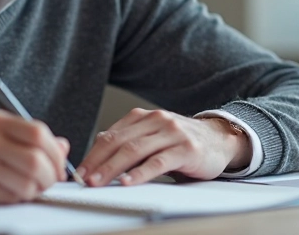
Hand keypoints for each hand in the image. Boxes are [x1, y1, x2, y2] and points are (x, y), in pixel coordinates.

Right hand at [0, 108, 69, 202]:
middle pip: (36, 158)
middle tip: (46, 183)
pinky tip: (7, 193)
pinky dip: (16, 198)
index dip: (56, 154)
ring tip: (25, 189)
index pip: (39, 133)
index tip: (59, 167)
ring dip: (33, 191)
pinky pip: (8, 195)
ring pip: (25, 181)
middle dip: (49, 177)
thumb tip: (64, 146)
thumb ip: (28, 139)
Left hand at [76, 108, 249, 186]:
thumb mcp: (152, 138)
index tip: (79, 173)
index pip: (110, 136)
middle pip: (119, 142)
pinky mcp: (186, 148)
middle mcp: (156, 120)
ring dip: (113, 168)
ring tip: (99, 182)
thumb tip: (97, 155)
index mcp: (143, 117)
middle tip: (84, 179)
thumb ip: (129, 142)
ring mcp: (171, 132)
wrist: (219, 139)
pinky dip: (140, 173)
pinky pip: (158, 161)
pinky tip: (128, 182)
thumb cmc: (181, 143)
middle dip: (98, 162)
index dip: (92, 154)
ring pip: (135, 150)